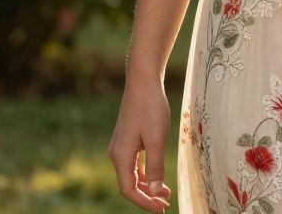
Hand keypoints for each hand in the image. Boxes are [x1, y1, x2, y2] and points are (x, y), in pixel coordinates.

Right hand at [108, 75, 172, 211]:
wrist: (143, 80)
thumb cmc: (151, 107)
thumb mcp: (157, 138)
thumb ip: (155, 167)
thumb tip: (154, 192)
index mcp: (121, 155)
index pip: (128, 190)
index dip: (144, 202)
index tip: (161, 209)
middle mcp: (116, 153)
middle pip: (129, 185)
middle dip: (146, 197)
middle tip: (165, 204)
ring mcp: (120, 146)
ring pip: (132, 175)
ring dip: (147, 186)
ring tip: (165, 194)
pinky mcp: (127, 139)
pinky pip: (134, 163)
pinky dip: (145, 173)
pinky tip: (157, 176)